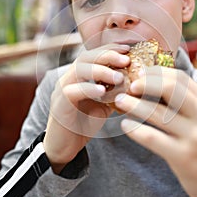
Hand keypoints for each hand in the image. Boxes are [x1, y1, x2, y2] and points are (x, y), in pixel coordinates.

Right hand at [43, 44, 129, 172]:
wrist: (64, 147)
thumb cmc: (84, 123)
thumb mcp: (104, 105)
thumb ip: (115, 93)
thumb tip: (137, 85)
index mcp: (79, 76)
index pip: (94, 55)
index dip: (110, 49)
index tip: (127, 49)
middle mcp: (69, 79)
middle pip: (86, 58)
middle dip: (107, 56)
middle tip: (125, 60)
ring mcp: (62, 90)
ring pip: (79, 71)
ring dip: (100, 71)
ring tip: (119, 77)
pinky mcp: (59, 105)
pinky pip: (72, 92)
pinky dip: (88, 89)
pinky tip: (103, 91)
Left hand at [116, 66, 196, 196]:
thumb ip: (187, 104)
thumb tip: (154, 86)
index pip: (181, 78)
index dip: (157, 72)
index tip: (141, 73)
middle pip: (170, 88)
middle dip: (146, 83)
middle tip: (130, 86)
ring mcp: (194, 137)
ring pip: (157, 112)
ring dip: (134, 104)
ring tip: (121, 102)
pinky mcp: (183, 157)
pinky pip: (152, 138)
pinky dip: (135, 130)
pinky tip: (125, 126)